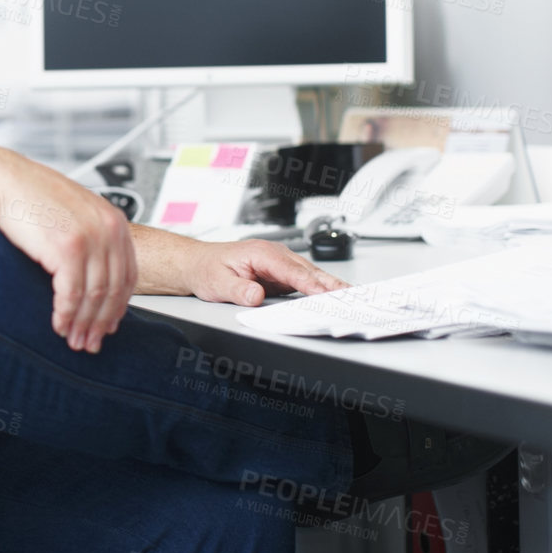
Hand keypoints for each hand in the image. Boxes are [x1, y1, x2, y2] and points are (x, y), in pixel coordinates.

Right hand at [0, 154, 135, 353]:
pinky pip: (72, 294)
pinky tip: (58, 325)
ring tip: (74, 340)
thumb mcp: (74, 213)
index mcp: (114, 221)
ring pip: (95, 296)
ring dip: (84, 324)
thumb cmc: (32, 197)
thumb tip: (93, 275)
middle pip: (115, 289)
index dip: (119, 306)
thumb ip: (91, 238)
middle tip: (91, 342)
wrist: (5, 181)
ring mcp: (91, 238)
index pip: (128, 274)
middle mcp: (109, 229)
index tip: (109, 324)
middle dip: (102, 322)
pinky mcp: (68, 248)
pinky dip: (66, 315)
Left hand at [177, 239, 346, 306]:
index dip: (311, 283)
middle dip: (331, 284)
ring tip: (351, 299)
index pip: (291, 270)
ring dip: (330, 286)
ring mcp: (279, 264)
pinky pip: (304, 281)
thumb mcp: (217, 282)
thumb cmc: (207, 269)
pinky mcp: (281, 274)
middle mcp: (274, 255)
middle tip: (352, 297)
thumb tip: (256, 296)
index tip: (327, 294)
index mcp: (262, 253)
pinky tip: (333, 298)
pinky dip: (321, 289)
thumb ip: (238, 289)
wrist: (198, 263)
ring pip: (310, 275)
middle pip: (308, 271)